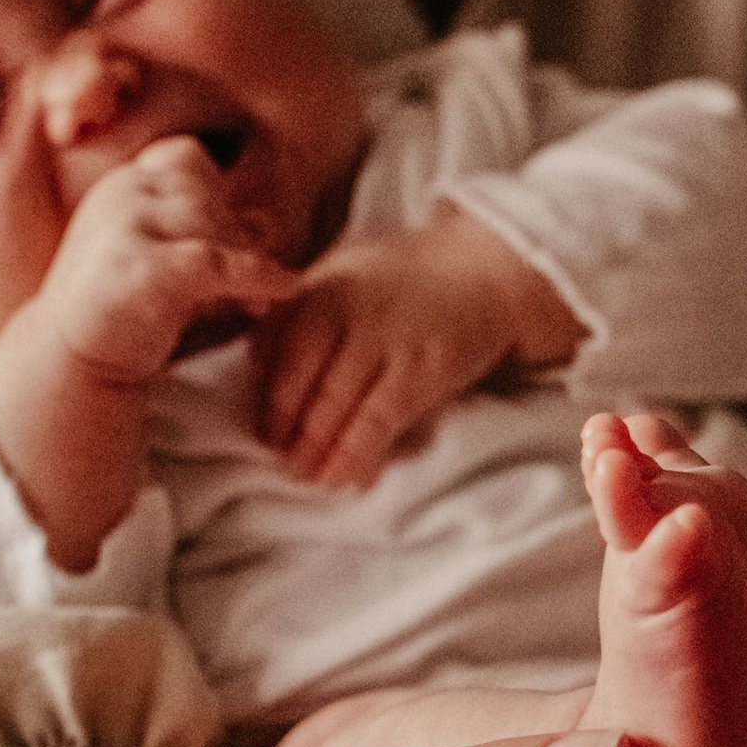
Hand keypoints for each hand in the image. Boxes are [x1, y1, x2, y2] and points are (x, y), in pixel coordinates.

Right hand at [35, 133, 304, 381]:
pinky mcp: (138, 267)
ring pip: (212, 220)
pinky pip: (217, 261)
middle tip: (251, 287)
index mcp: (123, 186)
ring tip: (252, 305)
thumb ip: (213, 236)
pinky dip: (257, 276)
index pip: (186, 157)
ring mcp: (123, 226)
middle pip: (206, 191)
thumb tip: (265, 221)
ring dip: (244, 259)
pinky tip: (282, 291)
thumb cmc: (125, 315)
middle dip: (236, 236)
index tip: (233, 240)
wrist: (68, 365)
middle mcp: (119, 194)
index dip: (217, 193)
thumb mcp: (171, 264)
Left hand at [253, 202, 585, 486]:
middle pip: (298, 379)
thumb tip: (259, 368)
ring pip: (333, 404)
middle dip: (284, 426)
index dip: (264, 391)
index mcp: (320, 283)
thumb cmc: (410, 278)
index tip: (262, 423)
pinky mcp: (421, 368)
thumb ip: (306, 312)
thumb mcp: (347, 273)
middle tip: (279, 459)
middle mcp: (345, 306)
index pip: (274, 343)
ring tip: (306, 476)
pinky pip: (376, 421)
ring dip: (314, 448)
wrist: (487, 268)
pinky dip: (355, 454)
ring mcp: (384, 337)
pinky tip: (344, 477)